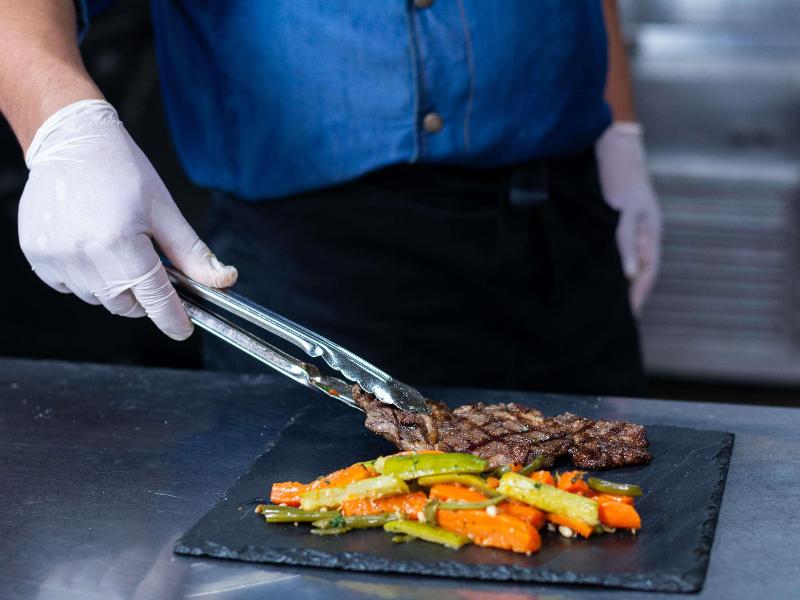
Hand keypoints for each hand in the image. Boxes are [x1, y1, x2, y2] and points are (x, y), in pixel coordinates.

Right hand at [18, 99, 237, 339]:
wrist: (71, 141)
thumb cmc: (123, 170)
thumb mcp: (165, 211)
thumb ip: (192, 254)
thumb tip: (224, 281)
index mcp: (120, 244)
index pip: (154, 299)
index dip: (173, 319)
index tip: (183, 329)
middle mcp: (84, 255)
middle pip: (125, 305)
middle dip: (143, 297)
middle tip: (149, 267)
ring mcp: (56, 257)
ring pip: (97, 298)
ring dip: (113, 286)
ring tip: (115, 246)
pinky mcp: (36, 255)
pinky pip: (68, 286)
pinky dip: (85, 277)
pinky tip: (89, 245)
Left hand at [595, 121, 662, 314]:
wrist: (607, 145)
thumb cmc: (619, 176)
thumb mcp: (624, 210)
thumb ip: (625, 242)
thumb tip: (629, 274)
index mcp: (650, 234)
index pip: (646, 274)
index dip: (637, 297)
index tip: (626, 318)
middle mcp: (638, 235)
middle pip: (632, 272)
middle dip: (622, 294)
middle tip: (607, 318)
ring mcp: (623, 231)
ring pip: (617, 263)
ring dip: (608, 281)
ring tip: (593, 302)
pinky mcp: (605, 224)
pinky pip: (603, 251)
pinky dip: (597, 264)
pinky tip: (582, 274)